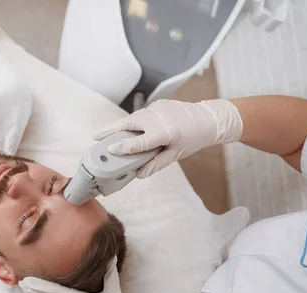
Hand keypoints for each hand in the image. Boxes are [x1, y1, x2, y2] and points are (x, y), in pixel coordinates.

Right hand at [94, 99, 242, 177]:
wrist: (210, 118)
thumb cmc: (194, 139)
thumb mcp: (177, 154)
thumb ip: (157, 163)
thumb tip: (140, 174)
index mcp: (164, 133)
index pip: (139, 142)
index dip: (123, 147)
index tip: (110, 150)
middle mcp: (159, 118)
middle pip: (129, 124)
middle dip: (111, 130)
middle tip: (96, 137)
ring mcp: (158, 108)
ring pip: (134, 117)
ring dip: (120, 125)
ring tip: (105, 134)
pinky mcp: (159, 104)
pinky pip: (143, 114)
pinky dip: (135, 121)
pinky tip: (129, 129)